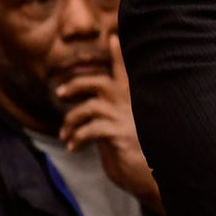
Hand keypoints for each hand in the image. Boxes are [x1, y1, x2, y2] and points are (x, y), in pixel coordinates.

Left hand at [56, 35, 162, 214]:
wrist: (156, 179)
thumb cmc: (140, 159)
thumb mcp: (126, 135)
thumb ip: (111, 120)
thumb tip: (89, 117)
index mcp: (134, 103)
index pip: (126, 72)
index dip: (119, 53)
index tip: (114, 36)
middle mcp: (130, 106)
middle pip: (99, 83)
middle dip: (76, 85)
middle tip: (60, 92)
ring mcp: (125, 119)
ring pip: (89, 106)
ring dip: (71, 120)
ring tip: (66, 135)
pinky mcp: (119, 135)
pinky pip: (89, 129)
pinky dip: (76, 137)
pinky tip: (73, 147)